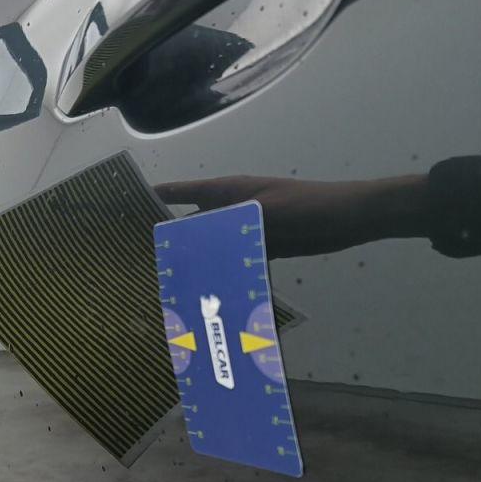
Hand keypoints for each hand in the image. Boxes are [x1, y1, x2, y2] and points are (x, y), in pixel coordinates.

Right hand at [156, 174, 430, 258]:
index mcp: (229, 190)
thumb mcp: (263, 214)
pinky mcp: (266, 246)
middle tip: (148, 262)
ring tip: (177, 282)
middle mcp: (234, 207)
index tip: (129, 208)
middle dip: (176, 239)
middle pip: (196, 222)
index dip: (157, 197)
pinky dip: (228, 272)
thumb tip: (190, 239)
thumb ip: (227, 226)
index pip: (183, 191)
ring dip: (203, 261)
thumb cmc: (307, 206)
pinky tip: (215, 291)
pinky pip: (238, 259)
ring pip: (216, 245)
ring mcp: (249, 227)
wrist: (350, 219)